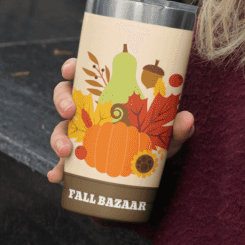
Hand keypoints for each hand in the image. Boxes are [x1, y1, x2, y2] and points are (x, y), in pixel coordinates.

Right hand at [46, 57, 194, 182]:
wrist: (155, 164)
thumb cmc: (158, 137)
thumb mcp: (168, 131)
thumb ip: (177, 127)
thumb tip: (187, 118)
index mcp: (106, 93)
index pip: (84, 73)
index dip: (71, 67)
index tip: (70, 69)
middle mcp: (90, 110)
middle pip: (66, 97)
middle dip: (61, 102)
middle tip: (69, 112)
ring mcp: (83, 133)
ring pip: (61, 129)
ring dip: (57, 138)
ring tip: (65, 151)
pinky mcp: (82, 158)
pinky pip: (64, 163)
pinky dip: (58, 170)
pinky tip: (56, 177)